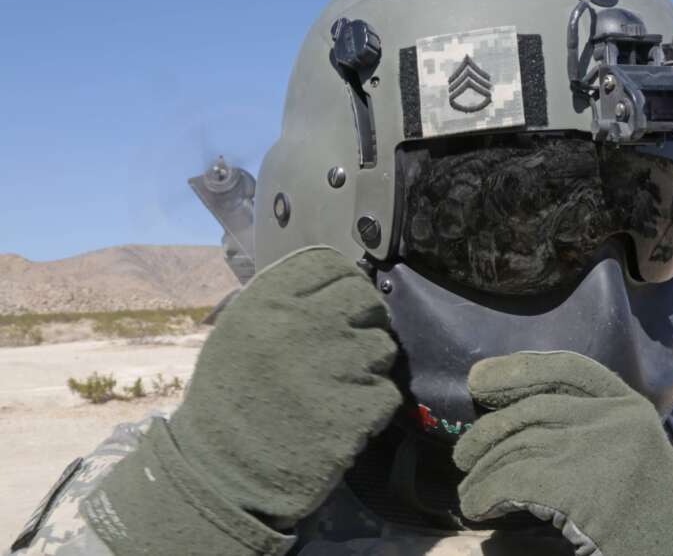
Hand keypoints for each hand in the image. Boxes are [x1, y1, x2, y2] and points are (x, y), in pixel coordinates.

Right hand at [169, 246, 401, 522]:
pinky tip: (342, 418)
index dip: (345, 284)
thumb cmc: (230, 400)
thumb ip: (285, 302)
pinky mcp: (355, 407)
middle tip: (350, 347)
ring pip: (383, 347)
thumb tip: (341, 282)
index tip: (343, 306)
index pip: (332, 264)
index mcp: (267, 300)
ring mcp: (333, 365)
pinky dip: (372, 407)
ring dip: (369, 367)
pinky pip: (387, 392)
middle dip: (366, 321)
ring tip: (337, 389)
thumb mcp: (239, 333)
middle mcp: (302, 323)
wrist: (220, 474)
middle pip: (367, 299)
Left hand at [455, 352, 672, 555]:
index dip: (518, 368)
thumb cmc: (647, 508)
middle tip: (463, 453)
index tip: (479, 378)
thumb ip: (587, 423)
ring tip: (469, 490)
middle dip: (490, 429)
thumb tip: (513, 413)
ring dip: (483, 470)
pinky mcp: (580, 487)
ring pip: (520, 445)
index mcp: (629, 404)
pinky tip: (479, 506)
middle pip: (535, 408)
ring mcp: (598, 449)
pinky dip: (487, 493)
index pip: (568, 367)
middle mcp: (615, 418)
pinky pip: (515, 480)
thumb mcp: (628, 447)